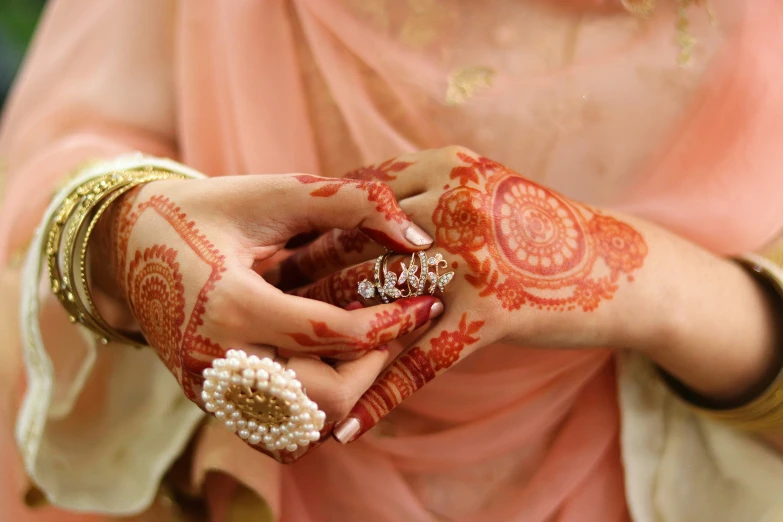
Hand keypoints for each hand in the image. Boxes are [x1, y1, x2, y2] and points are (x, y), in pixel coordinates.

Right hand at [89, 173, 442, 461]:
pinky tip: (328, 366)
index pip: (332, 335)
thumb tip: (419, 238)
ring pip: (306, 428)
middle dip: (376, 367)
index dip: (392, 322)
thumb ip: (351, 203)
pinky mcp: (211, 400)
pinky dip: (317, 410)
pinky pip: (280, 432)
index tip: (426, 301)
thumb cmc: (205, 210)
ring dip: (350, 394)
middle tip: (396, 330)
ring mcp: (211, 388)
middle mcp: (217, 361)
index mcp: (229, 305)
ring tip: (367, 348)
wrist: (127, 243)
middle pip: (326, 399)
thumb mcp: (274, 191)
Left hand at [279, 147, 650, 441]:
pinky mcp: (491, 312)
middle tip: (259, 309)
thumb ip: (422, 191)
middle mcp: (453, 204)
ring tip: (280, 368)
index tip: (273, 256)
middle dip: (304, 281)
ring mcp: (471, 259)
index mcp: (445, 166)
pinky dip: (380, 398)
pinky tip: (345, 428)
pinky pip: (421, 361)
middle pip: (356, 247)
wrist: (614, 267)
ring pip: (377, 302)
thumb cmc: (535, 231)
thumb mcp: (480, 190)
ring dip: (327, 341)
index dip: (311, 230)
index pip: (358, 199)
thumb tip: (354, 206)